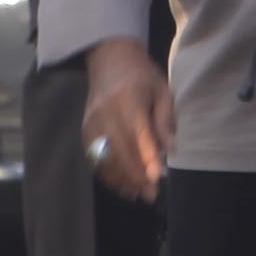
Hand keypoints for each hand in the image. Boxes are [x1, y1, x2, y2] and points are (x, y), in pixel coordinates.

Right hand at [82, 36, 173, 201]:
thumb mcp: (161, 90)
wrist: (109, 60)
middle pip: (119, 150)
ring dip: (122, 180)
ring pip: (105, 158)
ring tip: (139, 195)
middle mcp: (106, 113)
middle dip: (136, 176)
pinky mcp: (85, 131)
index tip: (157, 177)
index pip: (138, 132)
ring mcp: (92, 123)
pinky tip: (123, 185)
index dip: (147, 157)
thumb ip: (165, 119)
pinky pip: (95, 158)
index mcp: (128, 99)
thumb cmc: (141, 76)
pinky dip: (108, 175)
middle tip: (152, 195)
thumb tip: (171, 150)